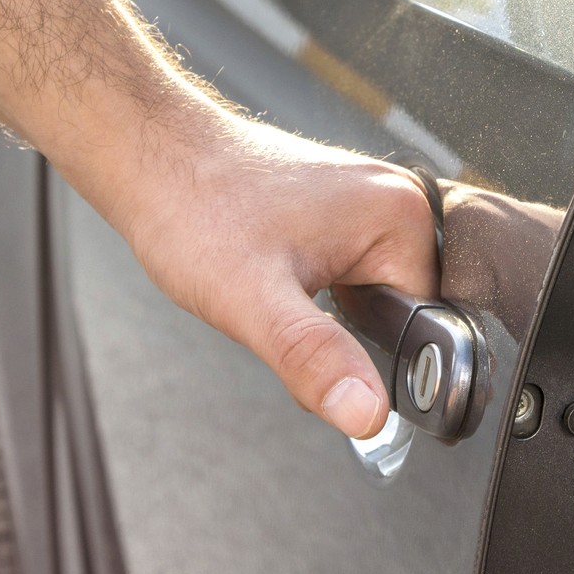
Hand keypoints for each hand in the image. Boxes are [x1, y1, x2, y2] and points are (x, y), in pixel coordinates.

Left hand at [109, 114, 438, 439]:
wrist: (149, 157)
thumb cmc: (193, 209)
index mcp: (400, 217)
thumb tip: (370, 416)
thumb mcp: (254, 303)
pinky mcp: (339, 209)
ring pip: (367, 299)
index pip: (424, 326)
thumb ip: (316, 360)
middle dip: (342, 338)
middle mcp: (394, 201)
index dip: (371, 364)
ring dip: (322, 316)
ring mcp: (366, 202)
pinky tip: (272, 277)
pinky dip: (311, 293)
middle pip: (397, 314)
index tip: (318, 360)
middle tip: (281, 316)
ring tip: (269, 285)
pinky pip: (346, 275)